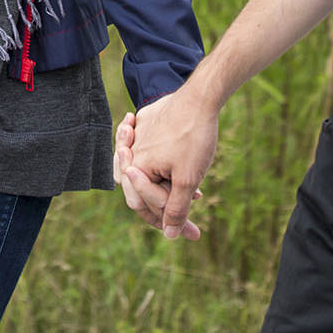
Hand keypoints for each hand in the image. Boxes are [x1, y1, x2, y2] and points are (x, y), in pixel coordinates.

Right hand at [118, 86, 218, 239]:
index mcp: (137, 167)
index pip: (142, 204)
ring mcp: (139, 133)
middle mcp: (132, 151)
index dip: (166, 221)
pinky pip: (152, 147)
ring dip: (168, 184)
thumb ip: (176, 209)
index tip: (192, 231)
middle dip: (167, 203)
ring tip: (194, 194)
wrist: (201, 97)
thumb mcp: (187, 180)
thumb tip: (170, 236)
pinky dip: (166, 162)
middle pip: (144, 188)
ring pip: (148, 168)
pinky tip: (183, 165)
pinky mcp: (148, 120)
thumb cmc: (193, 138)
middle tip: (194, 216)